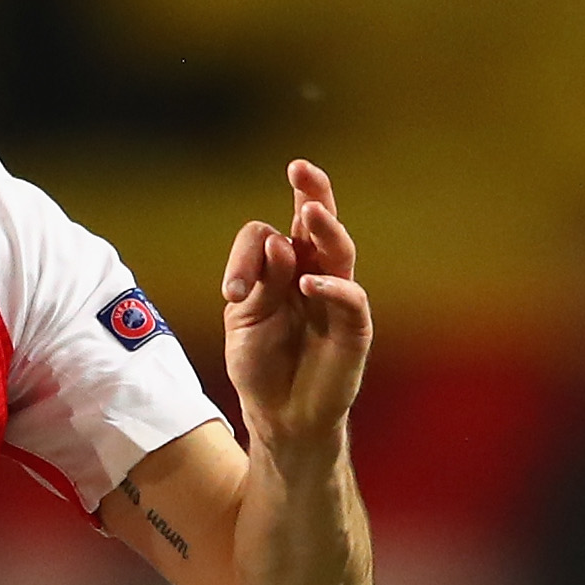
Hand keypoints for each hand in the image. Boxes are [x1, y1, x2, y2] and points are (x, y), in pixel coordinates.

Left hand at [220, 158, 369, 458]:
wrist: (280, 416)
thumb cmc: (261, 366)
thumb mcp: (245, 322)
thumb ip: (260, 283)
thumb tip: (279, 243)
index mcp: (280, 269)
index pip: (269, 237)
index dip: (248, 254)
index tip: (231, 291)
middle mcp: (312, 274)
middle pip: (316, 225)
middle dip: (311, 193)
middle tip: (300, 168)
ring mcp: (335, 299)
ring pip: (338, 252)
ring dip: (326, 228)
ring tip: (312, 210)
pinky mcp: (354, 329)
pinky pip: (350, 300)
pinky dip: (331, 287)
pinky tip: (310, 283)